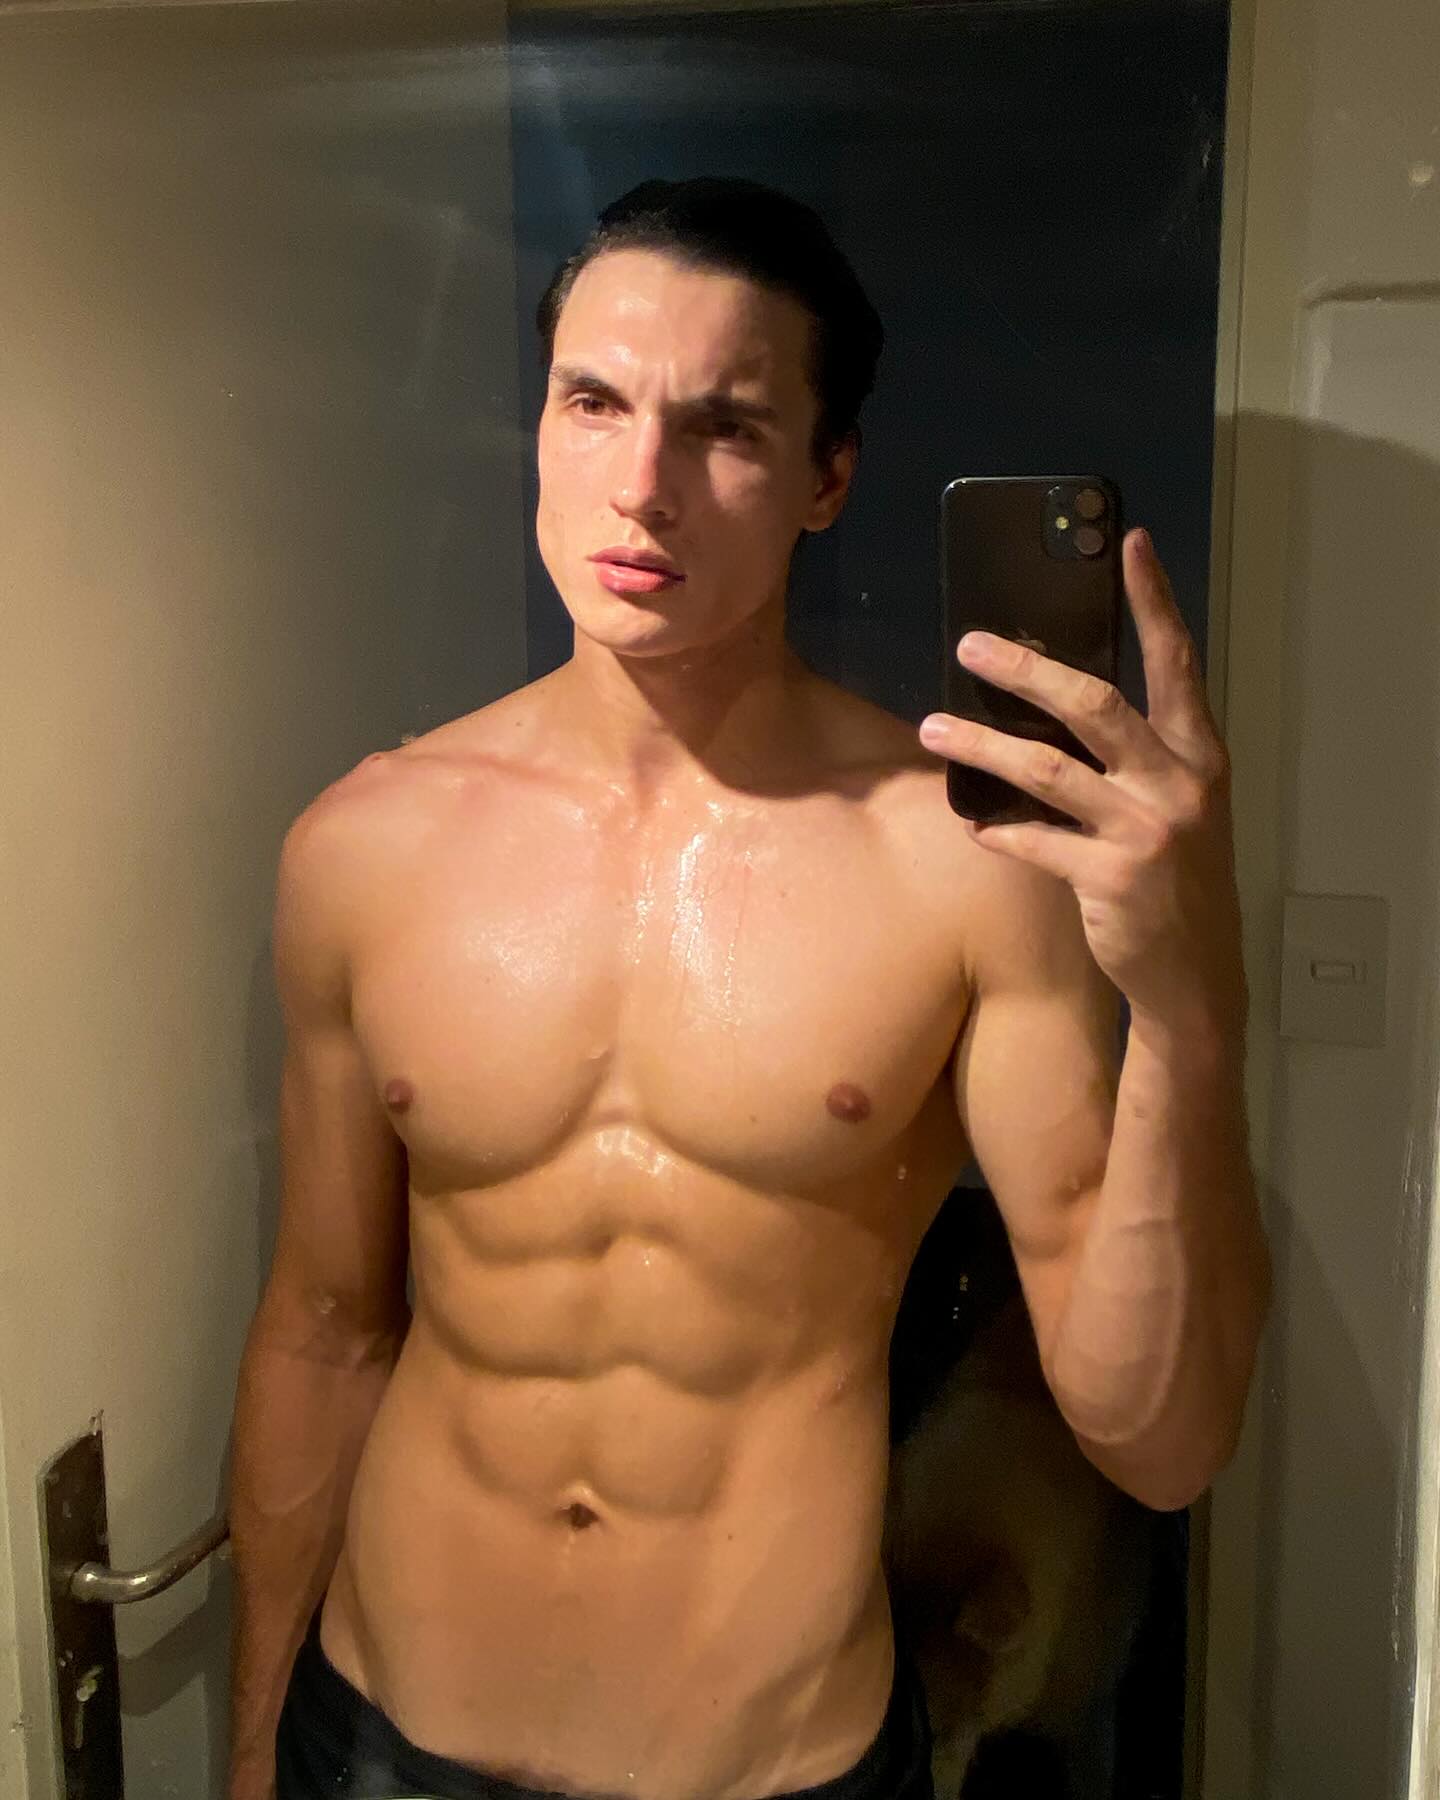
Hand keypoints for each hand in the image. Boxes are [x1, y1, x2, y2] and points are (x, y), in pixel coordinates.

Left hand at [919, 528, 1245, 1035]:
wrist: (1196, 974)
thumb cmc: (1178, 879)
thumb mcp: (1177, 807)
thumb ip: (1137, 757)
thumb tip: (1058, 702)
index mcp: (1198, 754)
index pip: (1177, 661)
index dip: (1154, 600)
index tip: (1128, 542)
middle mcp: (1178, 783)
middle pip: (1093, 704)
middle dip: (1025, 669)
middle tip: (969, 646)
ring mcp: (1145, 830)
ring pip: (1045, 770)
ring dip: (980, 747)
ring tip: (932, 730)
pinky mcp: (1110, 878)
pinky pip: (1035, 842)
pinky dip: (999, 831)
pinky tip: (975, 824)